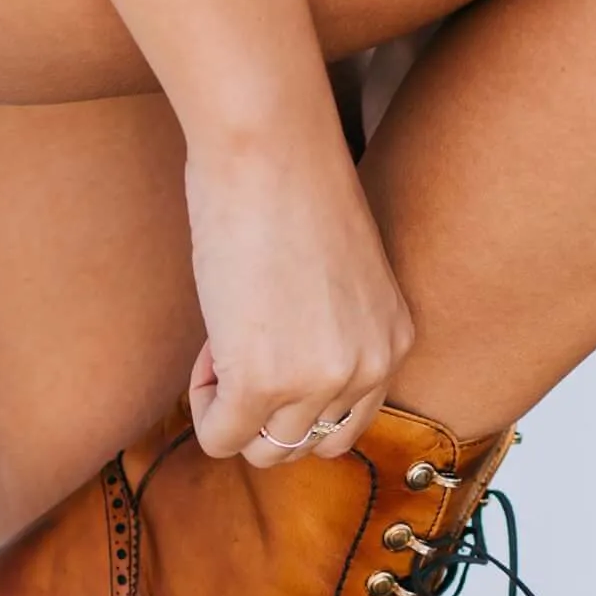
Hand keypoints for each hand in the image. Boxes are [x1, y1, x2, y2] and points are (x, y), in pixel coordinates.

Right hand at [183, 121, 413, 467]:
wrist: (267, 143)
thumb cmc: (288, 186)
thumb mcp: (336, 279)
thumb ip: (328, 335)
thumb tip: (279, 382)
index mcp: (393, 343)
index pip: (345, 426)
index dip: (293, 397)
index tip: (269, 342)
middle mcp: (367, 369)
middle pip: (302, 447)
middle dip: (262, 411)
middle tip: (239, 341)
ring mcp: (317, 381)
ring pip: (262, 451)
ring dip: (230, 408)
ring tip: (224, 339)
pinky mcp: (261, 383)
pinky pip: (220, 437)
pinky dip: (203, 403)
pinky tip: (210, 343)